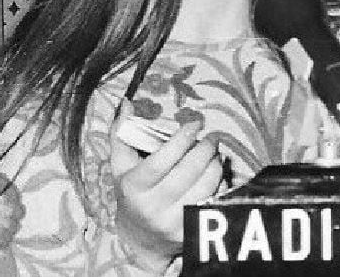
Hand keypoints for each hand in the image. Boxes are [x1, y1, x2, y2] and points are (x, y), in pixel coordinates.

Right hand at [109, 100, 222, 272]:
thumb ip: (121, 132)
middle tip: (212, 137)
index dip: (181, 140)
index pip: (161, 161)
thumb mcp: (120, 165)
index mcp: (134, 187)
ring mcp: (172, 223)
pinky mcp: (189, 232)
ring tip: (215, 153)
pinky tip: (216, 174)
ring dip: (215, 165)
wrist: (140, 236)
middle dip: (204, 149)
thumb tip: (127, 102)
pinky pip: (212, 203)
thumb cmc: (131, 192)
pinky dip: (219, 185)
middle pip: (187, 172)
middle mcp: (152, 208)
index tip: (194, 124)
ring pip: (204, 187)